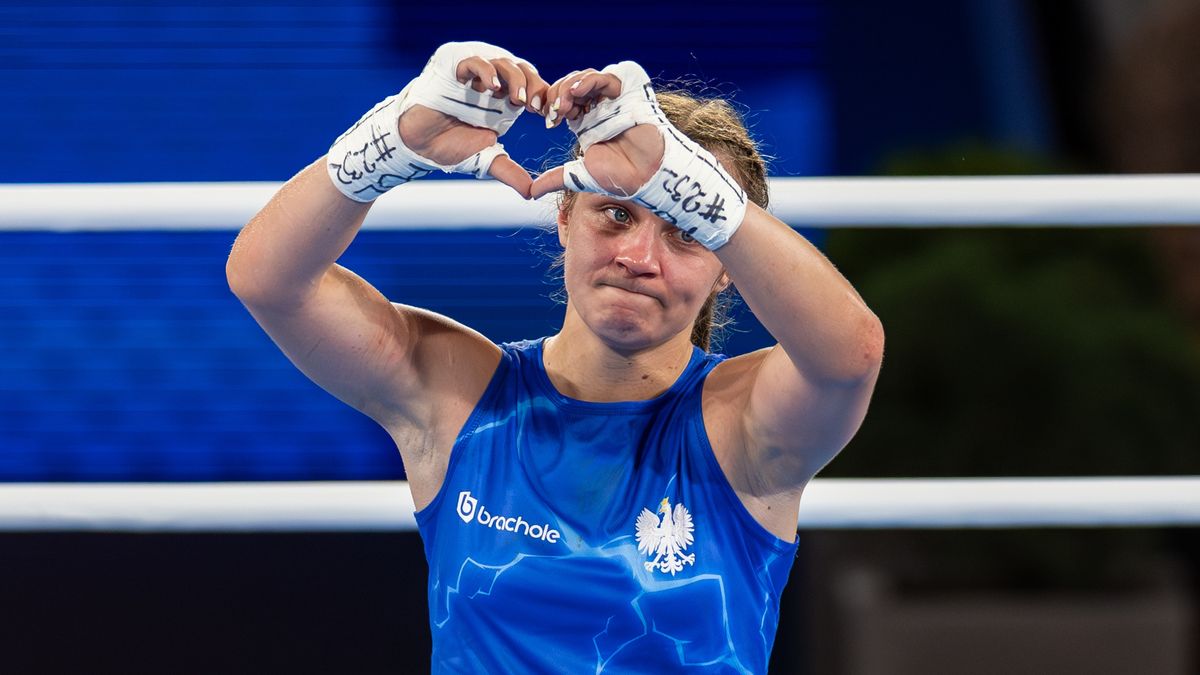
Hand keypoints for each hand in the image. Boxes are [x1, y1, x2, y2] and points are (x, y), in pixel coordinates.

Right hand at [399, 54, 548, 197]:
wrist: (417, 143)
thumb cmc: (450, 146)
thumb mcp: (486, 159)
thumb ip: (510, 172)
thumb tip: (531, 193)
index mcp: (506, 100)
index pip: (534, 89)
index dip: (545, 99)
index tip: (550, 118)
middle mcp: (495, 84)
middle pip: (525, 71)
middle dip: (535, 87)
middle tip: (535, 107)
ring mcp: (476, 73)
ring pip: (504, 62)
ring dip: (515, 79)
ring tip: (517, 99)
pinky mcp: (455, 67)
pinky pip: (475, 60)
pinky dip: (486, 70)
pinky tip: (492, 86)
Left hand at [530, 70, 664, 199]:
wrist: (647, 176)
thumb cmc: (620, 177)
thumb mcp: (579, 175)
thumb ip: (555, 178)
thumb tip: (530, 192)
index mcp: (585, 121)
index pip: (562, 101)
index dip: (551, 106)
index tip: (548, 121)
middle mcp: (598, 107)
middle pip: (570, 85)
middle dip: (557, 95)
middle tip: (553, 112)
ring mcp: (613, 99)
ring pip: (586, 78)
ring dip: (569, 87)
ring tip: (563, 105)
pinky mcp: (629, 93)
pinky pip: (607, 77)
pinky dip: (590, 80)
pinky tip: (578, 91)